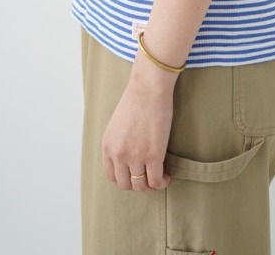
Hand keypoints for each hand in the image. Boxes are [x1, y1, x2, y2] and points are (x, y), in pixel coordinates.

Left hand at [101, 70, 174, 191]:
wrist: (148, 88)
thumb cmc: (137, 99)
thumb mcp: (118, 124)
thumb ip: (119, 141)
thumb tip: (129, 153)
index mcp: (108, 146)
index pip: (111, 176)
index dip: (125, 179)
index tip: (135, 175)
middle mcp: (118, 154)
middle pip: (125, 184)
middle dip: (137, 185)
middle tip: (149, 177)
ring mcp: (135, 157)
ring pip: (141, 186)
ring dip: (150, 185)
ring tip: (159, 177)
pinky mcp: (153, 155)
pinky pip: (156, 181)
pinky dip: (161, 183)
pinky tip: (166, 176)